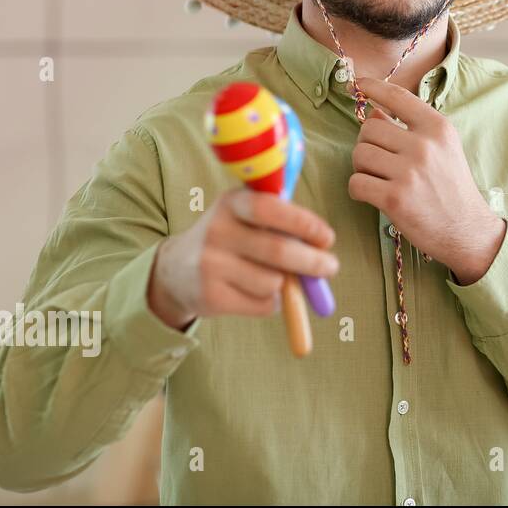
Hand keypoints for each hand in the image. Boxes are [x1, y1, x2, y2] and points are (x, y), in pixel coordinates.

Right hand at [148, 189, 339, 330]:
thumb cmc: (231, 239)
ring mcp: (210, 265)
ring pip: (273, 282)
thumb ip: (284, 224)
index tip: (327, 238)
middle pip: (278, 250)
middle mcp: (216, 230)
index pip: (271, 208)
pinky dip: (273, 302)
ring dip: (286, 284)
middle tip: (331, 267)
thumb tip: (323, 249)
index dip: (304, 223)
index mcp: (231, 203)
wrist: (176, 270)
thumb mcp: (247, 218)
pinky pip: (262, 304)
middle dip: (313, 262)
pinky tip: (254, 292)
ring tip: (272, 277)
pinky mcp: (210, 297)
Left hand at [348, 76, 504, 282]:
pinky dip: (359, 190)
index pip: (399, 97)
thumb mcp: (443, 150)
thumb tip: (374, 113)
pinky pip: (356, 182)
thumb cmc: (452, 188)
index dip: (374, 87)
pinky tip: (374, 196)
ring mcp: (409, 172)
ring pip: (359, 154)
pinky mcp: (395, 198)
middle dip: (367, 145)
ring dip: (362, 168)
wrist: (467, 230)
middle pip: (369, 129)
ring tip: (380, 180)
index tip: (359, 84)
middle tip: (381, 163)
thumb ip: (412, 129)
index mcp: (438, 128)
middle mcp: (425, 145)